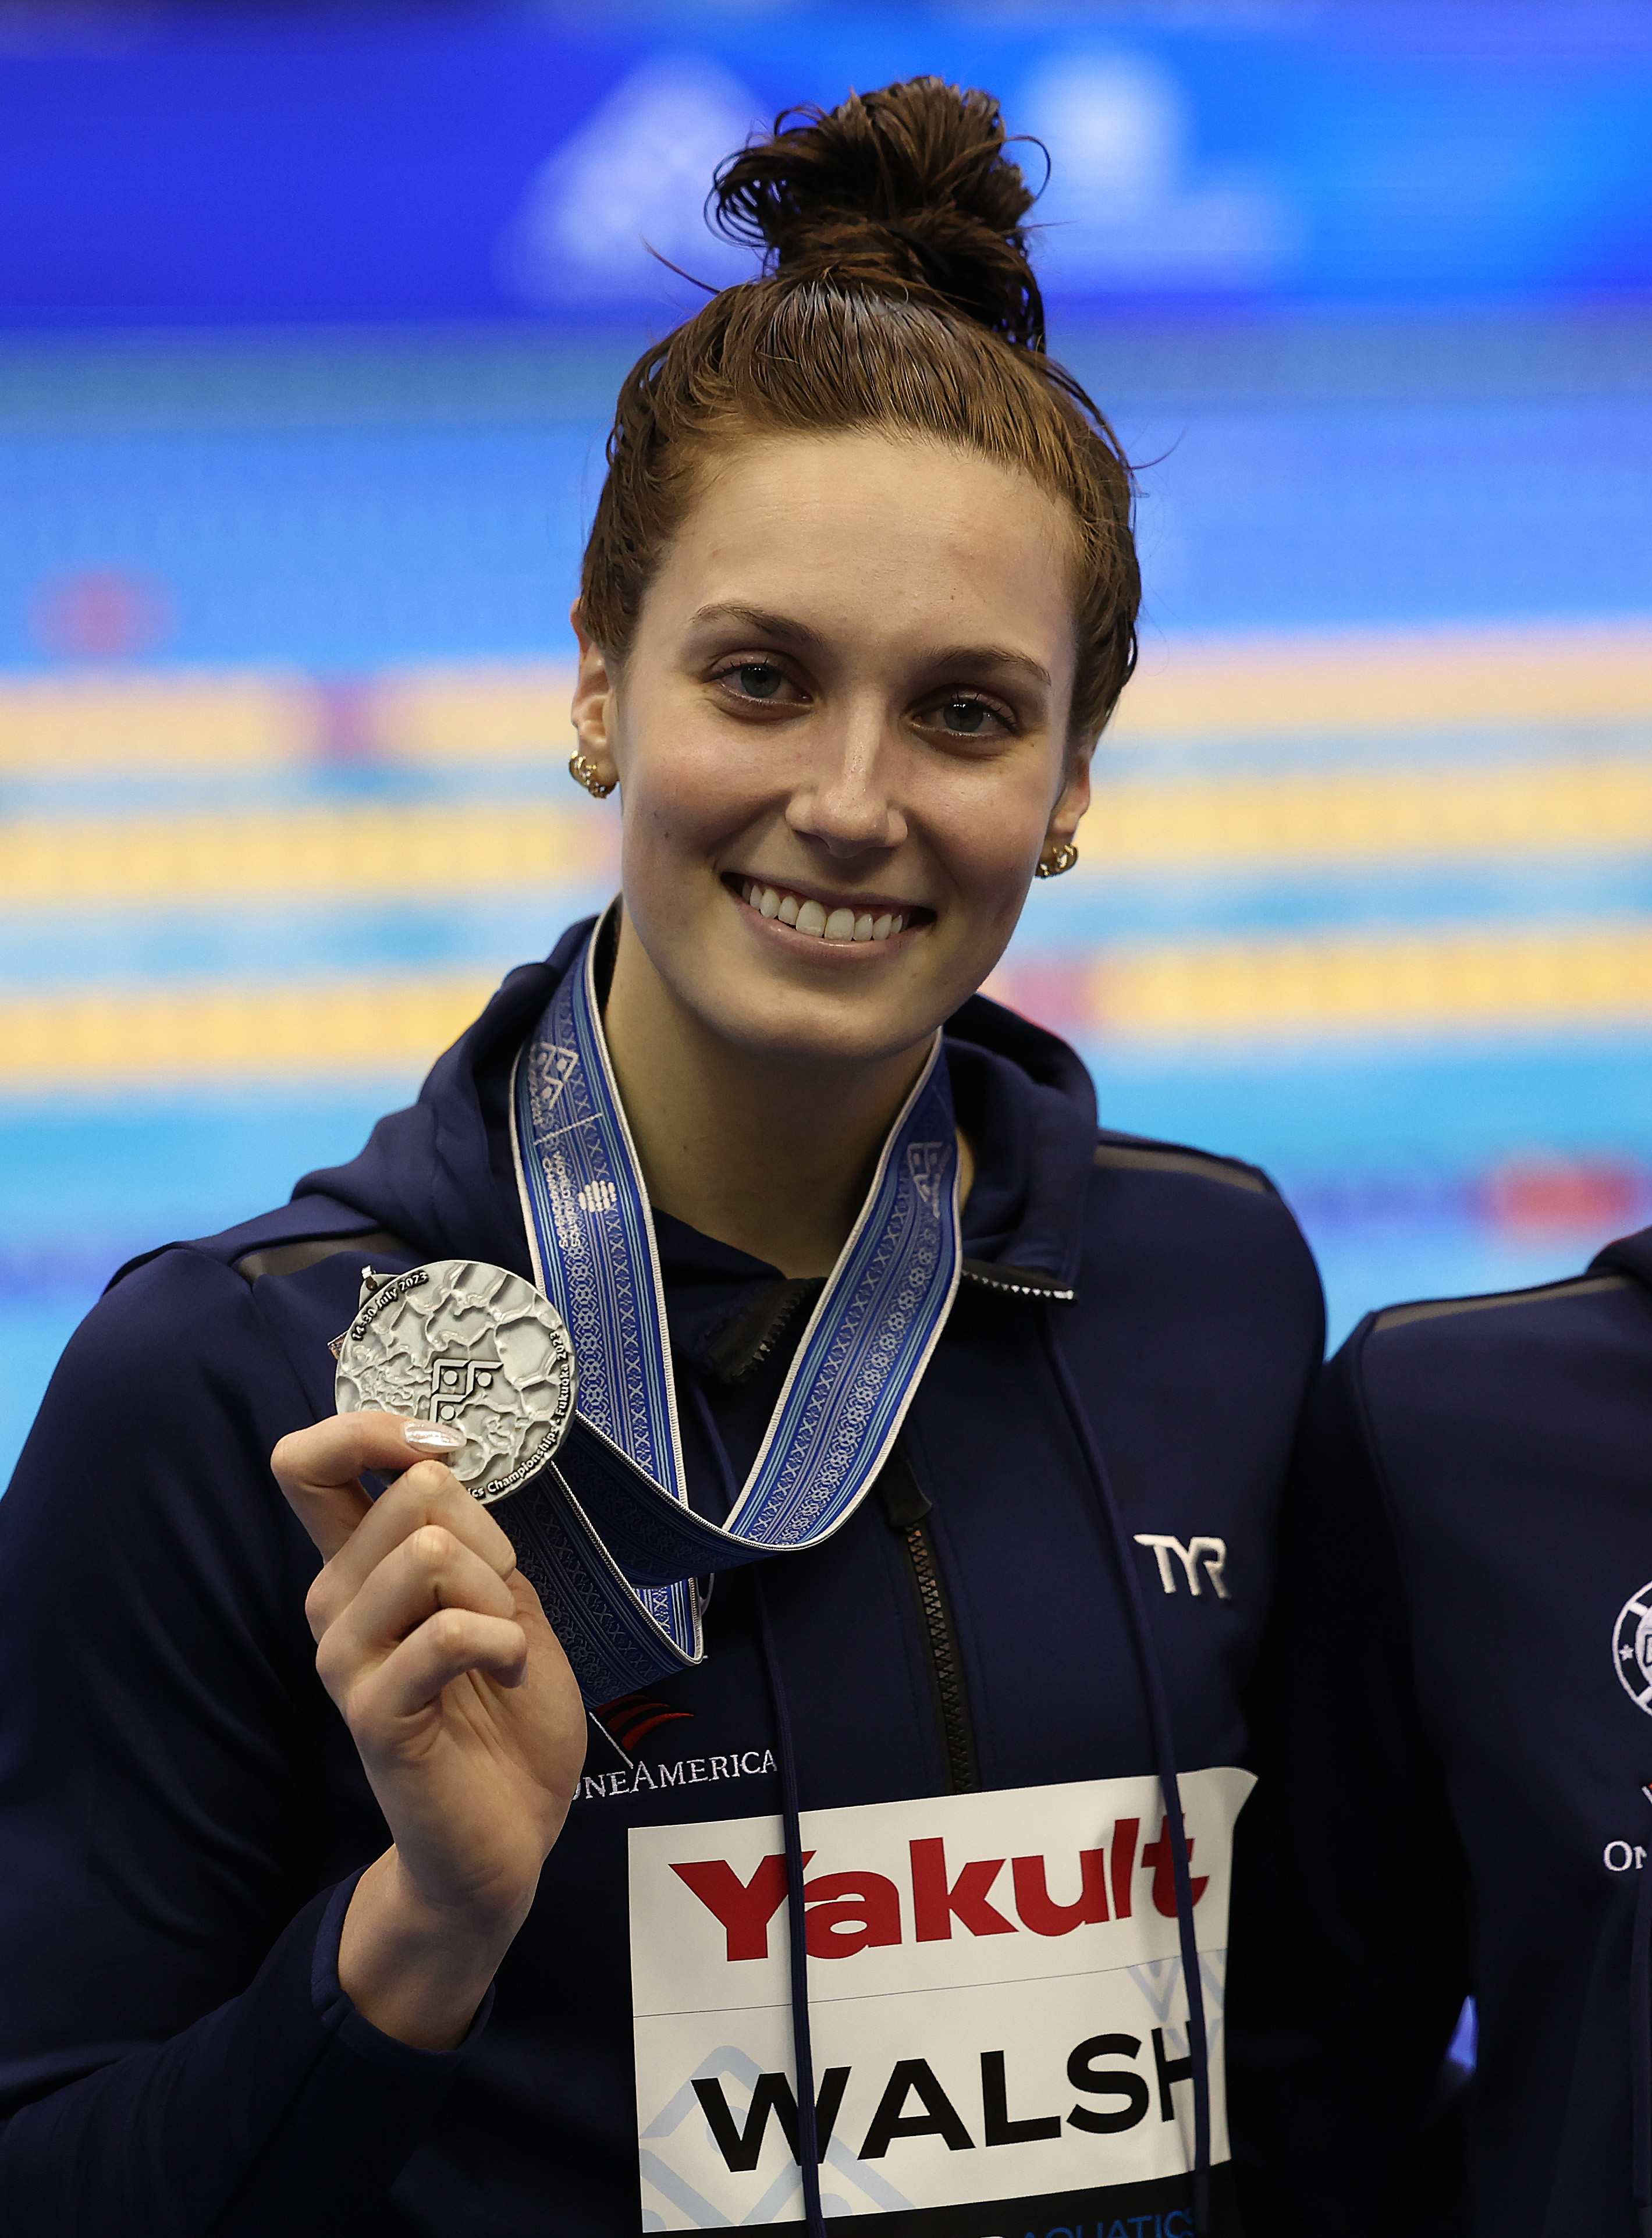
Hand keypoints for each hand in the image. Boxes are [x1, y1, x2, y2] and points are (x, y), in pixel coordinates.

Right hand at [272, 1411, 587, 2044]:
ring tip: (502, 1646)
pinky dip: (502, 1641)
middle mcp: (333, 1605)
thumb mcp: (500, 1598)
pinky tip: (507, 1674)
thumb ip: (463, 1534)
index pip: (305, 1462)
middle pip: (411, 1494)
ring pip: (432, 1552)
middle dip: (489, 1533)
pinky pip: (446, 1631)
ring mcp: (346, 1659)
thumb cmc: (505, 1713)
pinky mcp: (373, 1712)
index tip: (440, 1451)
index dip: (371, 1429)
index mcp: (358, 1568)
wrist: (507, 1835)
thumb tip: (438, 1465)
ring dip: (498, 1593)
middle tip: (499, 1599)